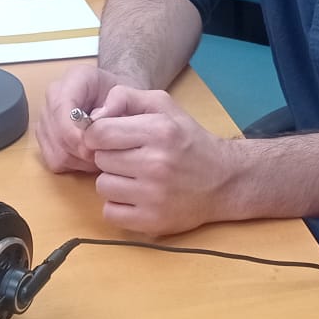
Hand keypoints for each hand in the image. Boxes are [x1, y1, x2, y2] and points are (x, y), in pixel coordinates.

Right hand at [33, 62, 122, 173]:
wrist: (118, 101)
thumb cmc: (124, 99)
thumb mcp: (130, 94)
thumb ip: (118, 101)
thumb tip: (96, 121)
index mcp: (74, 78)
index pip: (61, 108)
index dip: (75, 133)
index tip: (94, 147)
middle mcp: (55, 95)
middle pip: (57, 134)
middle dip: (81, 150)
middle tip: (104, 155)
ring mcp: (47, 116)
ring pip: (56, 150)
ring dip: (80, 160)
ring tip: (100, 156)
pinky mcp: (45, 136)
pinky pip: (54, 160)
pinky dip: (73, 165)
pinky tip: (89, 158)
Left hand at [84, 85, 236, 236]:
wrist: (224, 181)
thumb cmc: (189, 141)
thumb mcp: (165, 107)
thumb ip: (126, 97)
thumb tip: (94, 113)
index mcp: (159, 131)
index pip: (100, 133)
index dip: (98, 135)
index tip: (109, 138)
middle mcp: (157, 164)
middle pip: (100, 160)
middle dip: (111, 157)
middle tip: (132, 158)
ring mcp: (154, 196)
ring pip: (103, 187)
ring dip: (114, 182)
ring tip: (135, 178)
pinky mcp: (153, 221)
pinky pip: (110, 213)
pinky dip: (118, 206)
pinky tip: (136, 197)